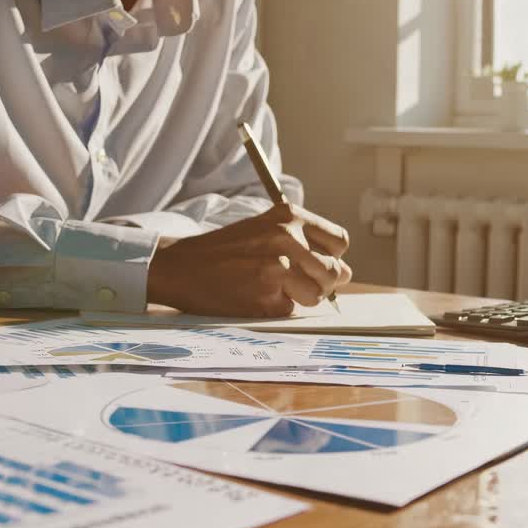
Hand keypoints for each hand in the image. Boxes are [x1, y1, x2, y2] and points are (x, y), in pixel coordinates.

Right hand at [146, 204, 351, 316]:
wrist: (181, 265)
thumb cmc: (226, 249)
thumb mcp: (265, 227)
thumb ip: (303, 242)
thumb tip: (346, 274)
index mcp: (290, 216)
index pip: (340, 242)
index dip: (332, 257)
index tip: (316, 264)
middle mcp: (288, 237)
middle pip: (335, 271)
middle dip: (322, 283)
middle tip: (295, 284)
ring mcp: (278, 267)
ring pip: (317, 295)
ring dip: (301, 299)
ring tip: (275, 290)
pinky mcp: (266, 296)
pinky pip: (291, 310)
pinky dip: (277, 309)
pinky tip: (256, 297)